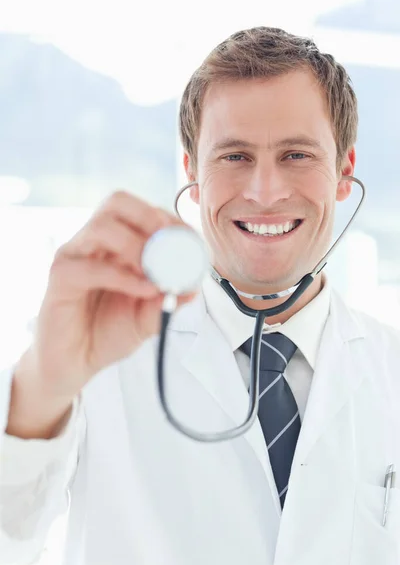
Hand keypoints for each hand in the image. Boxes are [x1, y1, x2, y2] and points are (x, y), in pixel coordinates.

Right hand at [28, 191, 196, 399]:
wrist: (75, 362)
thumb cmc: (108, 333)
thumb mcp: (148, 318)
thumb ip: (168, 301)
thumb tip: (193, 287)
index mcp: (117, 244)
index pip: (143, 212)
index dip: (170, 221)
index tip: (192, 241)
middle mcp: (94, 243)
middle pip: (118, 202)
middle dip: (150, 217)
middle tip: (172, 242)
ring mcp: (75, 255)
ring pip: (102, 226)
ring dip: (136, 245)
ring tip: (156, 272)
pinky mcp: (60, 277)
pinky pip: (90, 267)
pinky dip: (123, 276)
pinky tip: (144, 290)